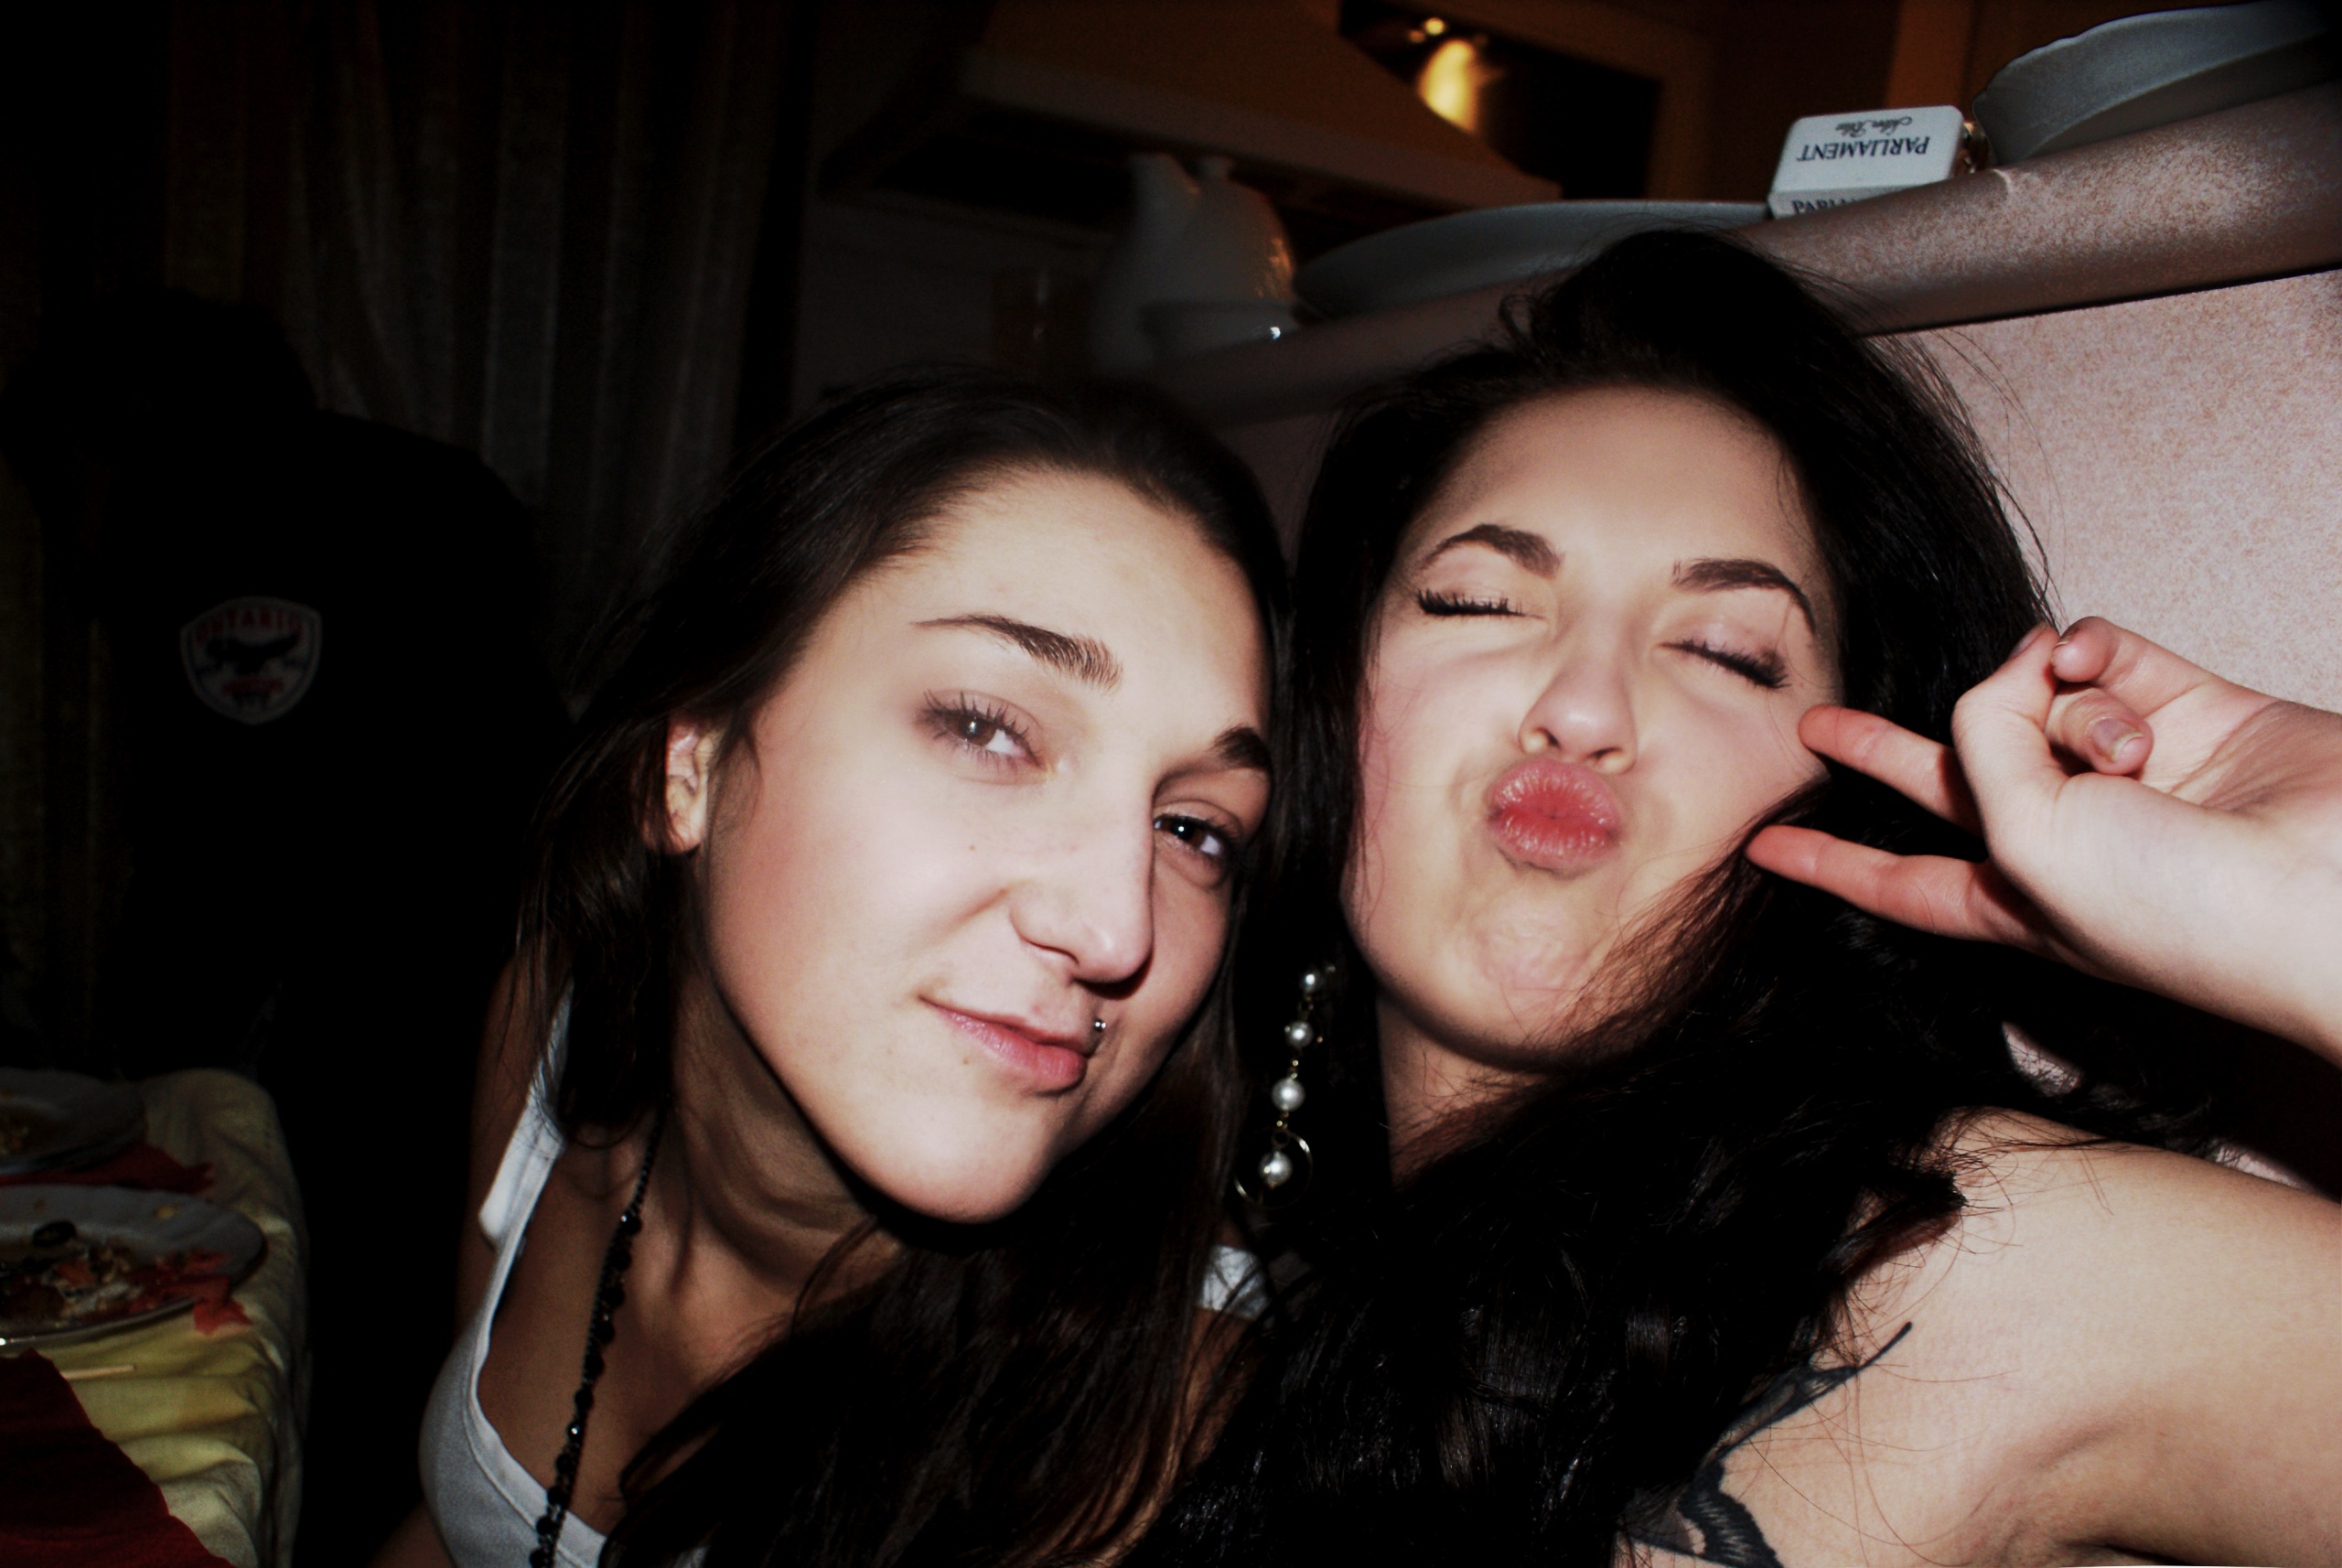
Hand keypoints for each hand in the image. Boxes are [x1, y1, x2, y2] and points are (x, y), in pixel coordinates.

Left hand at [1747, 618, 2341, 1060]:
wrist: (2331, 885)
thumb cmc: (2176, 907)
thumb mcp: (2026, 842)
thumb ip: (1980, 746)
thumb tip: (2014, 666)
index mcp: (2011, 898)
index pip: (1894, 879)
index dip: (1826, 863)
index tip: (1760, 852)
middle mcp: (2061, 835)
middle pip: (1948, 777)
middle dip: (1881, 753)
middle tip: (1812, 725)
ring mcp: (2125, 771)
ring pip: (2035, 698)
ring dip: (2058, 707)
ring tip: (2126, 755)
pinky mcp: (2189, 708)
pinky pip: (2099, 652)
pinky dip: (2089, 651)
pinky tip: (2097, 667)